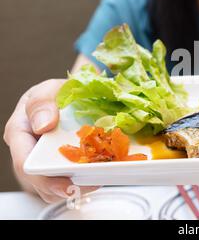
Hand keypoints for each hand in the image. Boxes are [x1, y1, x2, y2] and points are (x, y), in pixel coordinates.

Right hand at [3, 79, 97, 202]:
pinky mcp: (61, 166)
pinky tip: (99, 175)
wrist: (75, 95)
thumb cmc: (58, 93)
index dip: (44, 178)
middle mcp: (29, 151)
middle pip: (40, 181)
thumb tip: (43, 125)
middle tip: (90, 185)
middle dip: (63, 188)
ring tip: (98, 180)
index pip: (24, 162)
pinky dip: (85, 180)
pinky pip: (69, 180)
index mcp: (20, 132)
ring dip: (76, 187)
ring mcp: (44, 161)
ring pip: (55, 186)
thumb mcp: (50, 89)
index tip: (67, 184)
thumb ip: (43, 102)